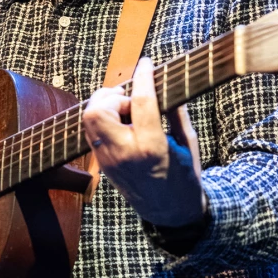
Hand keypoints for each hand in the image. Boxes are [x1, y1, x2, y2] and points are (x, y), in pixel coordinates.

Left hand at [82, 56, 205, 226]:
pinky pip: (91, 132)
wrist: (170, 214)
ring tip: (127, 109)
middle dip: (113, 95)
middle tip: (133, 98)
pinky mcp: (101, 165)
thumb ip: (176, 112)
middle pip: (98, 110)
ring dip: (105, 106)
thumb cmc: (184, 178)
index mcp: (151, 148)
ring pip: (89, 119)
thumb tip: (167, 84)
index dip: (143, 76)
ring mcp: (108, 161)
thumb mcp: (188, 143)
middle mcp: (124, 153)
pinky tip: (121, 121)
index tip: (147, 63)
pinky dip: (102, 119)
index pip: (141, 102)